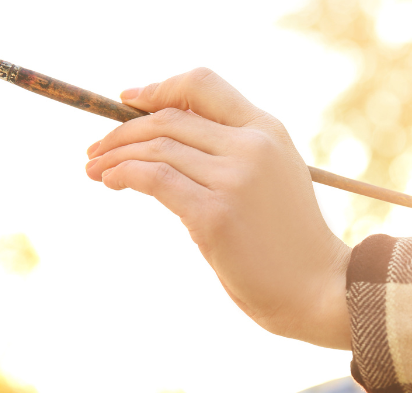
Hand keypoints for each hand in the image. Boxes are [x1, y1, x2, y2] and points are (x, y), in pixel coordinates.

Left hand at [85, 68, 351, 349]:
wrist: (317, 288)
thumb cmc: (288, 240)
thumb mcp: (272, 177)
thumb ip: (232, 150)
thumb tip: (164, 139)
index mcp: (268, 130)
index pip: (202, 85)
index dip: (158, 88)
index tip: (126, 101)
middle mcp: (252, 146)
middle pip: (168, 118)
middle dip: (123, 130)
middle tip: (96, 148)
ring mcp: (234, 179)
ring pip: (156, 147)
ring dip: (115, 155)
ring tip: (95, 169)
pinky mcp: (214, 214)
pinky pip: (154, 179)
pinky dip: (123, 174)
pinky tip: (111, 182)